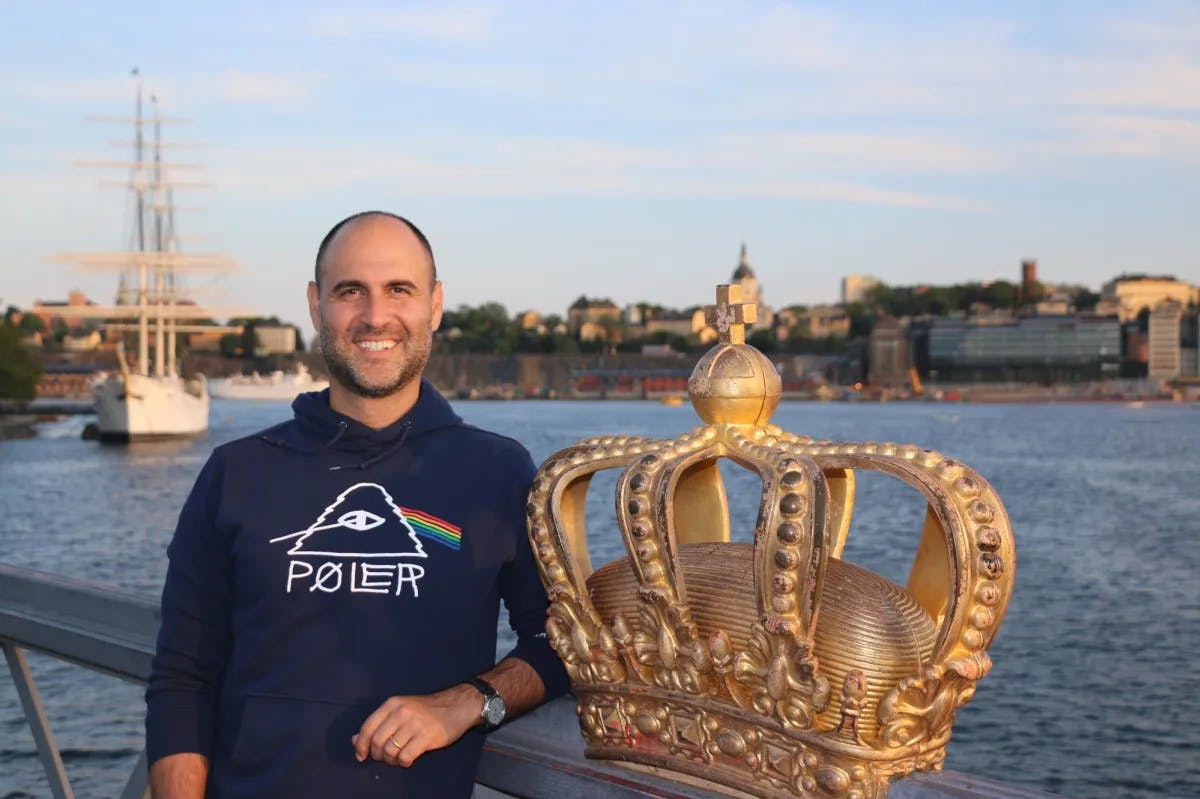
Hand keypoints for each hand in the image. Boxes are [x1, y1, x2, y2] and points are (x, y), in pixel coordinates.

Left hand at [352, 684, 480, 766]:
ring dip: (391, 760)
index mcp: (392, 704)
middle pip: (376, 742)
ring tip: (398, 758)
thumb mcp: (401, 710)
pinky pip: (405, 757)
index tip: (361, 755)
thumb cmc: (427, 710)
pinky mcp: (426, 737)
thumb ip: (379, 723)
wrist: (457, 706)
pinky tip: (409, 759)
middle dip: (377, 755)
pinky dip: (403, 763)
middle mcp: (401, 712)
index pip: (367, 727)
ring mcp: (414, 724)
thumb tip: (355, 740)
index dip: (361, 745)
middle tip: (385, 757)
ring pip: (389, 751)